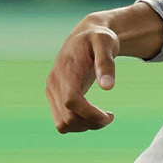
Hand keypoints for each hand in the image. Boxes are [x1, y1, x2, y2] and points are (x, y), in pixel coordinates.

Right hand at [45, 4, 162, 133]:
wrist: (84, 35)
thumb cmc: (97, 38)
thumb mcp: (106, 43)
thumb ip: (106, 63)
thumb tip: (108, 87)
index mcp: (66, 70)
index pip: (71, 101)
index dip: (90, 114)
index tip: (110, 115)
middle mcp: (54, 83)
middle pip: (67, 117)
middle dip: (91, 123)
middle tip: (110, 116)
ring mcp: (52, 91)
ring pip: (63, 124)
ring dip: (85, 126)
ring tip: (102, 116)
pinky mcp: (54, 97)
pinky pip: (62, 121)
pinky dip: (78, 124)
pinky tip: (92, 115)